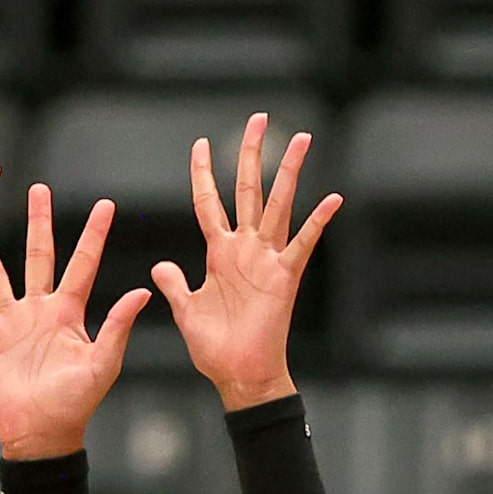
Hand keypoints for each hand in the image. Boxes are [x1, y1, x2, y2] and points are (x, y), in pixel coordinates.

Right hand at [0, 185, 152, 461]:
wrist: (39, 434)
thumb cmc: (75, 404)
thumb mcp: (102, 364)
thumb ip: (117, 326)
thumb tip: (142, 291)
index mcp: (69, 313)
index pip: (83, 264)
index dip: (94, 235)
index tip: (106, 204)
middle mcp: (39, 310)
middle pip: (38, 256)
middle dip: (40, 223)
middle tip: (40, 189)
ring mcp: (11, 323)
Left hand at [152, 113, 342, 413]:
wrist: (237, 375)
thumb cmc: (215, 347)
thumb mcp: (185, 310)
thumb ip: (173, 284)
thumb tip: (159, 265)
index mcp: (219, 253)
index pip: (209, 203)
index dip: (204, 174)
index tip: (200, 144)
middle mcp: (244, 248)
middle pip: (248, 190)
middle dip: (251, 155)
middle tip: (258, 118)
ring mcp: (266, 259)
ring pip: (278, 205)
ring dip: (289, 173)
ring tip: (300, 138)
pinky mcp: (284, 277)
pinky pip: (303, 244)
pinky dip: (317, 222)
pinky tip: (333, 199)